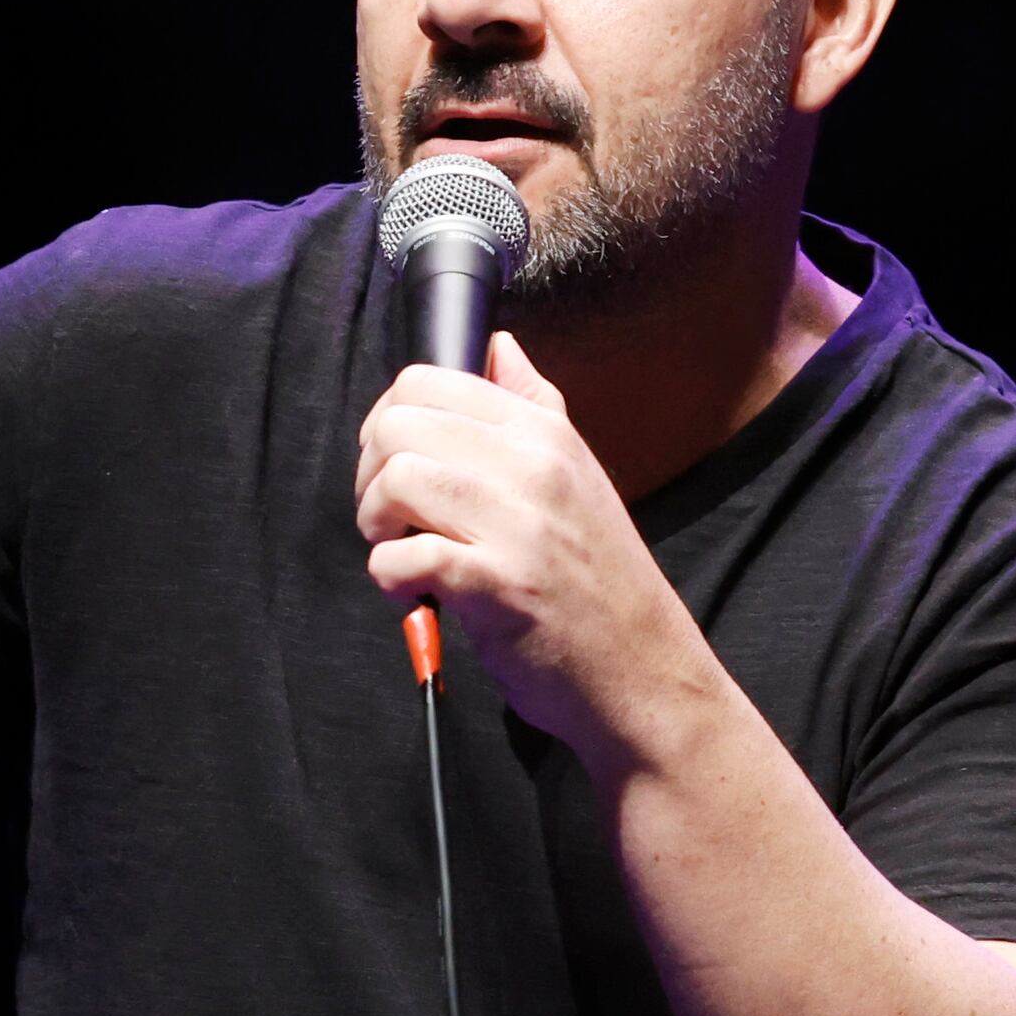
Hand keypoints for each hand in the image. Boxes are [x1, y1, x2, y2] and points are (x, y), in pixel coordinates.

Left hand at [352, 334, 706, 755]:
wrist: (644, 670)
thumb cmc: (596, 580)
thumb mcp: (577, 474)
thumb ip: (533, 406)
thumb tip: (495, 345)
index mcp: (545, 431)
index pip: (428, 380)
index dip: (387, 423)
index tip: (397, 467)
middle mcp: (534, 464)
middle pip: (397, 423)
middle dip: (371, 472)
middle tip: (392, 516)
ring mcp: (518, 524)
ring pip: (397, 478)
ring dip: (375, 522)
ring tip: (401, 550)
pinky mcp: (498, 585)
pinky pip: (404, 556)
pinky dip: (389, 576)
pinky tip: (414, 591)